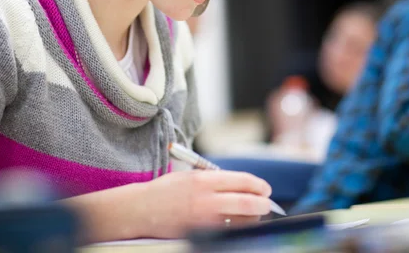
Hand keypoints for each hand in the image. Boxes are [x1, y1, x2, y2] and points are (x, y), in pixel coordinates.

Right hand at [132, 170, 271, 237]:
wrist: (140, 209)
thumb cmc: (166, 190)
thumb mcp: (191, 175)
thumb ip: (216, 178)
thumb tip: (244, 184)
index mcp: (204, 179)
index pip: (242, 180)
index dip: (259, 185)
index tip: (265, 189)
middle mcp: (206, 198)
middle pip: (247, 202)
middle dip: (263, 203)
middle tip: (268, 204)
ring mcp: (203, 219)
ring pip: (241, 220)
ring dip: (253, 218)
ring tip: (255, 215)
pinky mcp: (199, 233)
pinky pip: (228, 232)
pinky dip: (238, 228)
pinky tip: (240, 225)